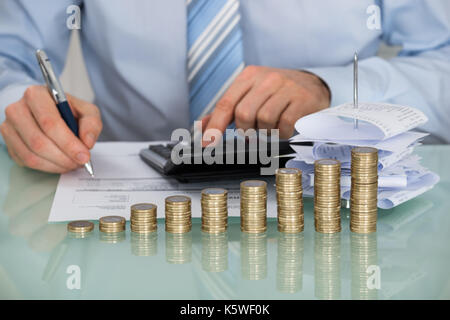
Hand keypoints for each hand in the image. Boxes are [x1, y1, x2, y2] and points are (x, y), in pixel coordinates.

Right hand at [0, 85, 101, 172]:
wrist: (50, 112)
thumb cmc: (68, 110)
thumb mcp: (86, 111)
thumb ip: (92, 123)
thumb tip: (87, 142)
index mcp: (36, 95)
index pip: (50, 123)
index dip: (68, 143)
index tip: (84, 155)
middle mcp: (17, 109)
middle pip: (39, 141)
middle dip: (64, 157)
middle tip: (80, 162)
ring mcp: (9, 127)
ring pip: (31, 155)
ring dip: (56, 165)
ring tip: (72, 163)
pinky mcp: (9, 143)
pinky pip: (26, 161)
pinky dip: (47, 167)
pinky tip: (60, 163)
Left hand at [203, 66, 330, 138]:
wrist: (311, 85)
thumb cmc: (275, 93)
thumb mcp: (250, 94)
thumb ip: (226, 111)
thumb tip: (202, 127)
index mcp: (249, 76)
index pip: (226, 103)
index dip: (215, 126)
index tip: (207, 144)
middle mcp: (267, 78)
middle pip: (244, 114)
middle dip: (246, 130)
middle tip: (253, 132)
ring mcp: (286, 88)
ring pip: (264, 120)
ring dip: (265, 132)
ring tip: (271, 128)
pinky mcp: (303, 100)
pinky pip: (284, 125)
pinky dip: (282, 133)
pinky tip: (284, 128)